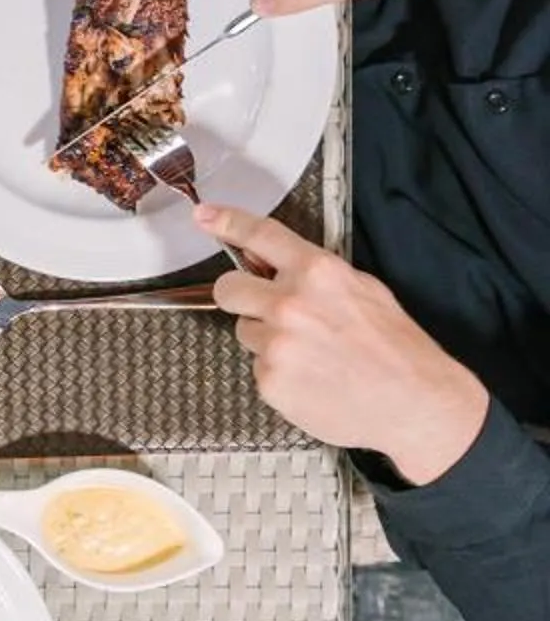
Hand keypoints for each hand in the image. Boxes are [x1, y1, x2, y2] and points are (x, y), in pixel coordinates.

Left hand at [199, 207, 488, 483]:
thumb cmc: (395, 346)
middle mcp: (290, 304)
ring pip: (246, 332)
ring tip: (309, 355)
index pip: (260, 235)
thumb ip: (315, 273)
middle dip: (242, 297)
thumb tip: (273, 261)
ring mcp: (277, 345)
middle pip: (228, 289)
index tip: (204, 216)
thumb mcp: (363, 288)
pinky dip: (278, 373)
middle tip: (269, 311)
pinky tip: (312, 380)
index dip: (226, 222)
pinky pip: (258, 369)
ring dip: (267, 339)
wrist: (415, 404)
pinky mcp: (270, 382)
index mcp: (317, 272)